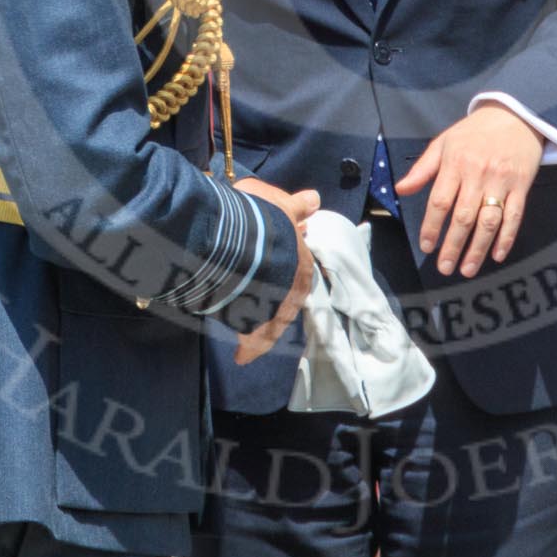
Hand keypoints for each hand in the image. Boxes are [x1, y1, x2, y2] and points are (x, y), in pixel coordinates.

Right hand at [230, 179, 318, 364]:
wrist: (246, 248)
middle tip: (263, 311)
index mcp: (300, 266)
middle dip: (275, 308)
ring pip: (271, 325)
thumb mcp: (282, 207)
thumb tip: (314, 199)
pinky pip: (253, 342)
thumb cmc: (265, 224)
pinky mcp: (257, 329)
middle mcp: (292, 293)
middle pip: (285, 305)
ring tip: (248, 334)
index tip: (280, 287)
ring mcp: (276, 313)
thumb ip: (296, 206)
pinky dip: (248, 349)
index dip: (288, 282)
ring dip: (262, 329)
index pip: (299, 279)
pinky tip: (242, 357)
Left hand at [394, 103, 542, 276]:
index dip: (431, 226)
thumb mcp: (444, 142)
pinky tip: (496, 255)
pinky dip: (506, 238)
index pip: (440, 201)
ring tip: (467, 269)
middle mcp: (478, 174)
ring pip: (489, 221)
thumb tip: (401, 189)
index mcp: (455, 163)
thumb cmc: (474, 132)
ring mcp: (501, 181)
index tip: (426, 246)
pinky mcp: (521, 186)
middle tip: (445, 267)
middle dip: (453, 245)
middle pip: (463, 216)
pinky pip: (514, 216)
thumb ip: (422, 169)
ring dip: (477, 248)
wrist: (515, 115)